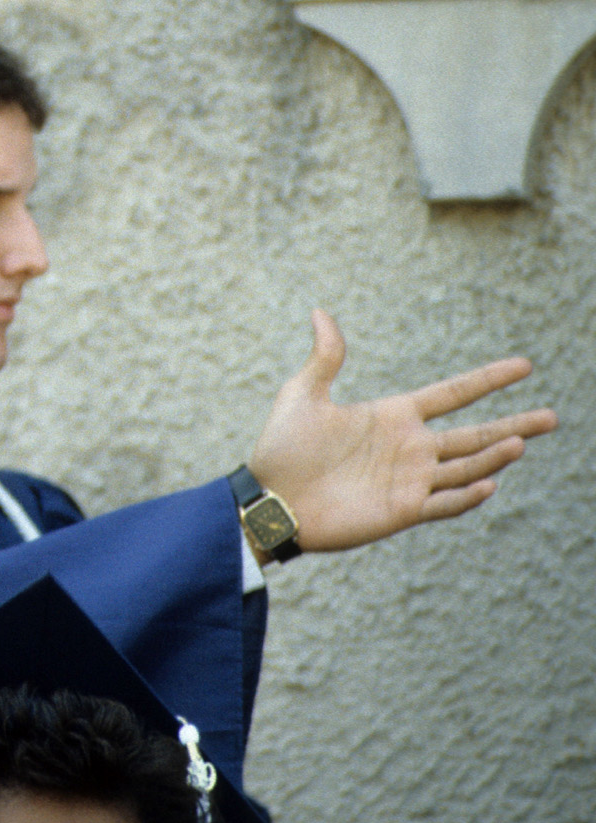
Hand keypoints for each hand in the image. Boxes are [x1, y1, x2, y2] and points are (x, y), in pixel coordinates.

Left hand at [247, 310, 556, 554]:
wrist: (269, 499)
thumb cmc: (282, 448)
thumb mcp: (303, 394)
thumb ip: (324, 357)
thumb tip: (320, 311)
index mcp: (393, 416)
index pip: (453, 394)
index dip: (487, 380)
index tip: (525, 365)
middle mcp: (410, 447)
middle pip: (474, 434)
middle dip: (514, 424)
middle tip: (553, 416)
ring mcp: (409, 480)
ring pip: (466, 466)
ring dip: (494, 456)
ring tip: (521, 441)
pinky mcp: (401, 511)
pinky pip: (444, 503)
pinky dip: (468, 495)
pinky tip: (489, 482)